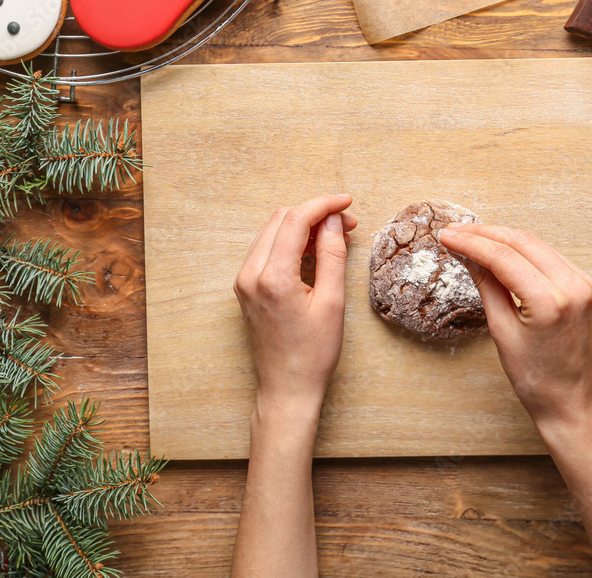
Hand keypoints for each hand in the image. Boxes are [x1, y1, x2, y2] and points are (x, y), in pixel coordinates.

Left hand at [234, 194, 357, 416]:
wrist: (287, 388)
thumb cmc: (313, 353)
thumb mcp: (332, 302)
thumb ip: (332, 255)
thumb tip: (334, 221)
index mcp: (273, 277)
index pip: (296, 220)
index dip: (324, 205)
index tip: (347, 203)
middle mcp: (250, 274)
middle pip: (281, 219)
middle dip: (314, 213)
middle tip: (347, 223)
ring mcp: (244, 281)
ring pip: (272, 231)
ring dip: (302, 226)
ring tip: (335, 236)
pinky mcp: (245, 287)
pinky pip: (266, 249)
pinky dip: (291, 241)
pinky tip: (314, 250)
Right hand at [438, 223, 591, 428]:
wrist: (571, 401)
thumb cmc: (536, 378)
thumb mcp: (502, 331)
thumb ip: (487, 286)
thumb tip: (468, 255)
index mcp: (550, 301)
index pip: (504, 257)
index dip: (471, 243)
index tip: (447, 236)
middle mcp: (573, 286)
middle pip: (521, 242)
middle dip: (485, 234)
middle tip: (454, 232)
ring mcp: (584, 283)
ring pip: (536, 244)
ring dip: (503, 238)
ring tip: (471, 237)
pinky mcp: (586, 285)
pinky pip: (549, 256)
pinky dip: (523, 249)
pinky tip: (500, 249)